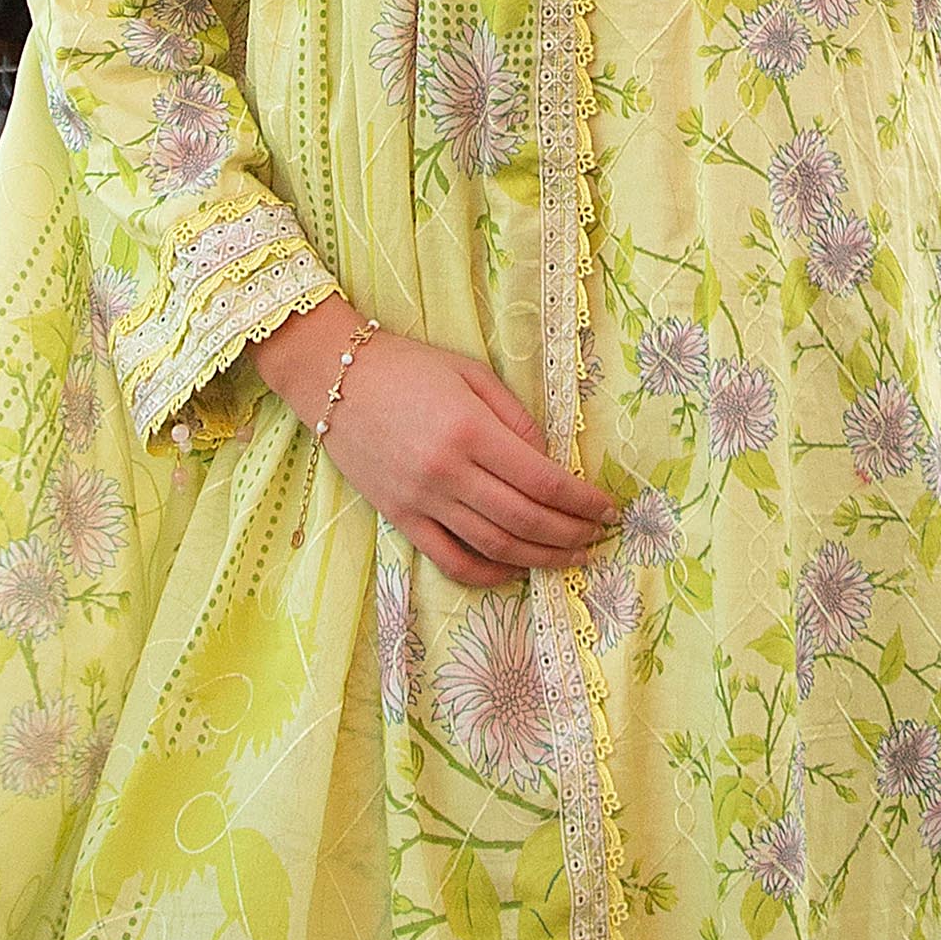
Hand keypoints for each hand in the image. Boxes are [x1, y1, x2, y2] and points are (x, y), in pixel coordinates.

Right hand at [254, 305, 616, 591]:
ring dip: (540, 558)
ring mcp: (422, 500)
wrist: (333, 376)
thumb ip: (516, 419)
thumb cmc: (407, 367)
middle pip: (525, 519)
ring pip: (495, 545)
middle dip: (570, 534)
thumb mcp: (472, 374)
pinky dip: (488, 573)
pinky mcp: (400, 518)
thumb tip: (552, 461)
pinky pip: (451, 559)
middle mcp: (448, 472)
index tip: (607, 508)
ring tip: (571, 558)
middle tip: (597, 537)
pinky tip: (515, 569)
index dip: (582, 501)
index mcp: (471, 431)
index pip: (543, 480)